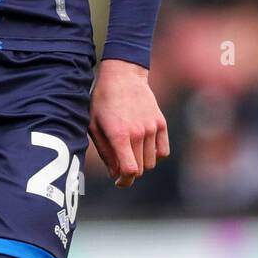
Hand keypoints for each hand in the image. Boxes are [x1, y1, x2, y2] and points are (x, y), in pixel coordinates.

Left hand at [89, 58, 168, 187]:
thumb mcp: (94, 126)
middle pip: (140, 169)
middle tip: (120, 164)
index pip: (129, 170)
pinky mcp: (161, 123)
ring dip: (140, 163)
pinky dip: (155, 155)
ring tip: (129, 152)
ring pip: (151, 162)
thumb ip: (105, 152)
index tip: (118, 180)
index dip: (124, 181)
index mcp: (119, 135)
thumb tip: (115, 174)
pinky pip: (163, 152)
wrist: (122, 76)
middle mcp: (138, 133)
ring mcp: (152, 128)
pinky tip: (143, 148)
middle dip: (129, 172)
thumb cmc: (102, 102)